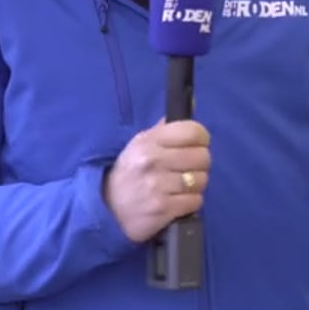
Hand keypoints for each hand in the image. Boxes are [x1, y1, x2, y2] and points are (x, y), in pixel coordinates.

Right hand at [104, 120, 211, 242]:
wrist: (106, 208)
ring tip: (181, 186)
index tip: (197, 145)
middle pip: (202, 157)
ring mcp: (157, 186)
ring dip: (195, 185)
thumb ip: (166, 127)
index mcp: (148, 141)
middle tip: (188, 169)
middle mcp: (152, 161)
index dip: (201, 138)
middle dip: (200, 164)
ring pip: (200, 180)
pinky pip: (195, 201)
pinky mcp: (162, 209)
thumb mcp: (141, 144)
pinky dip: (191, 202)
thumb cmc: (129, 172)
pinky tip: (178, 201)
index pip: (192, 131)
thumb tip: (193, 101)